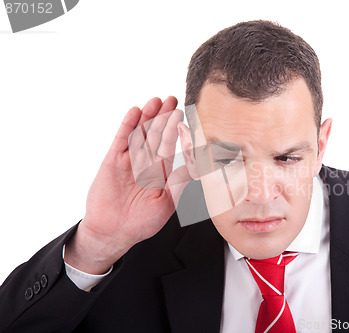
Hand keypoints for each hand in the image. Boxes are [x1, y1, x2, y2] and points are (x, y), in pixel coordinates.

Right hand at [65, 97, 190, 273]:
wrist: (113, 233)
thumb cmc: (141, 223)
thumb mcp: (166, 204)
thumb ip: (178, 184)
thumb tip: (194, 168)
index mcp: (160, 172)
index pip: (169, 146)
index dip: (176, 130)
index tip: (184, 115)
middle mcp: (145, 163)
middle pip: (155, 134)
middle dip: (164, 117)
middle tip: (172, 99)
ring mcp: (128, 160)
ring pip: (140, 133)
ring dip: (147, 117)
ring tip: (156, 101)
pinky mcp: (113, 161)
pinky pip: (121, 140)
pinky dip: (127, 126)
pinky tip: (135, 112)